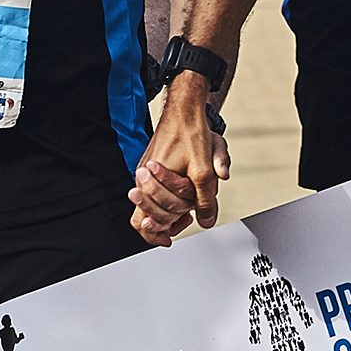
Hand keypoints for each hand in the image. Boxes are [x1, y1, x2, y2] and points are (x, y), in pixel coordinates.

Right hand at [128, 77, 228, 244]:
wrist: (185, 110)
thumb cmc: (193, 134)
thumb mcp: (205, 168)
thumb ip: (206, 197)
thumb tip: (207, 221)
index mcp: (152, 180)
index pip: (144, 219)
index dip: (156, 234)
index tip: (168, 240)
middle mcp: (144, 178)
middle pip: (146, 215)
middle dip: (166, 222)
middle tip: (184, 221)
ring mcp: (146, 173)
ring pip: (149, 204)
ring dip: (167, 212)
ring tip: (184, 213)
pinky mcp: (151, 167)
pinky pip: (153, 192)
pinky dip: (166, 200)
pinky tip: (183, 199)